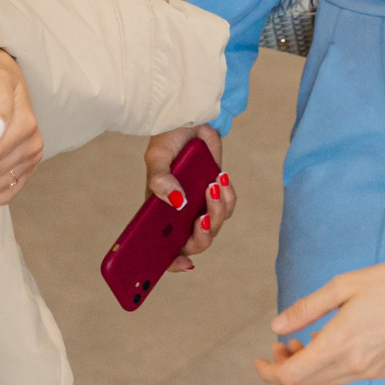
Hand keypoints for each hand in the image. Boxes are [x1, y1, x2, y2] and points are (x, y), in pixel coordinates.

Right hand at [144, 125, 232, 269]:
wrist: (190, 120)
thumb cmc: (167, 141)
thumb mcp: (156, 158)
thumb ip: (160, 180)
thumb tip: (177, 203)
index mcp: (158, 215)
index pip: (164, 249)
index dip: (173, 263)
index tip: (185, 264)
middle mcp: (179, 215)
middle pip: (194, 244)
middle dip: (202, 236)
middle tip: (203, 219)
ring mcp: (199, 206)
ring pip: (214, 226)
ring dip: (216, 209)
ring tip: (211, 184)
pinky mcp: (216, 193)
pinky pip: (228, 205)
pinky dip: (226, 195)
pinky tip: (219, 177)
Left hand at [254, 256, 384, 384]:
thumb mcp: (344, 285)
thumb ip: (307, 309)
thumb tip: (277, 326)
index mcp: (341, 342)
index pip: (292, 376)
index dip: (269, 371)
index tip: (260, 357)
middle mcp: (354, 364)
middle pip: (305, 383)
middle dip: (285, 367)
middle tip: (282, 342)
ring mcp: (370, 371)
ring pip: (324, 383)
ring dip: (307, 369)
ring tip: (305, 340)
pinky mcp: (382, 370)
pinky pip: (344, 377)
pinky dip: (328, 367)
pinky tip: (330, 343)